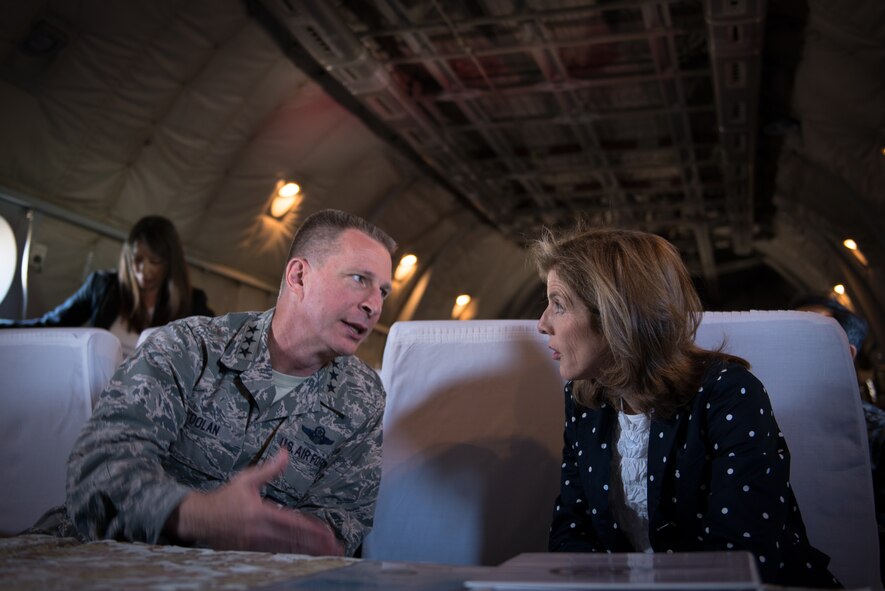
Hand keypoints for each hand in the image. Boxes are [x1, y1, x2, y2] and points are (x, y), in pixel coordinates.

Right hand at [165, 451, 343, 555]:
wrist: (199, 519)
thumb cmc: (224, 499)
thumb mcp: (246, 480)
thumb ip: (269, 470)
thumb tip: (285, 453)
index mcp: (261, 514)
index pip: (293, 524)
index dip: (313, 530)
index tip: (328, 533)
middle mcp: (260, 533)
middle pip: (294, 542)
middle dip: (317, 546)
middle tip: (335, 548)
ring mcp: (256, 545)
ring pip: (288, 550)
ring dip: (308, 553)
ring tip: (327, 555)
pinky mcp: (251, 551)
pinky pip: (277, 554)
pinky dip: (293, 555)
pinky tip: (304, 556)